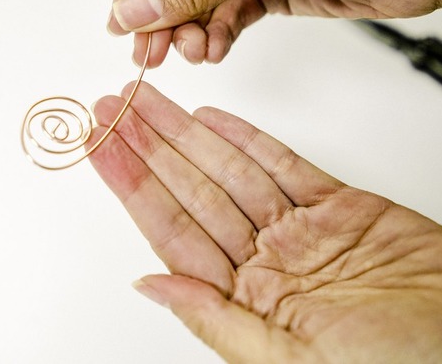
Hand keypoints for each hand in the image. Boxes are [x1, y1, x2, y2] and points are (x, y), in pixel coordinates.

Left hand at [89, 82, 441, 362]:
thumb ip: (215, 319)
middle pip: (191, 189)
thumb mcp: (289, 360)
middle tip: (109, 109)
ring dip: (186, 134)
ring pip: (228, 169)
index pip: (170, 229)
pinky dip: (248, 139)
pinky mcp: (342, 207)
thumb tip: (150, 286)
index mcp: (246, 298)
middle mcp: (266, 260)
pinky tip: (211, 120)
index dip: (131, 183)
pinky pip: (283, 165)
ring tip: (147, 103)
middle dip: (147, 147)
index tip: (100, 149)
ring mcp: (300, 231)